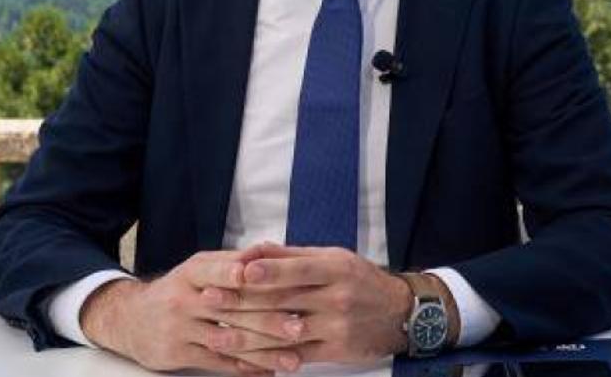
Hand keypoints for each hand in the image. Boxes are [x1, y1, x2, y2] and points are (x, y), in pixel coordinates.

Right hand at [80, 246, 302, 374]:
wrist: (131, 319)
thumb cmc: (179, 290)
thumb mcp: (199, 269)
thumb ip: (233, 261)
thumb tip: (270, 249)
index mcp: (193, 272)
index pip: (220, 272)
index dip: (245, 276)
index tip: (274, 279)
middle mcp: (184, 299)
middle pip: (231, 310)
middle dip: (269, 320)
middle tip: (300, 327)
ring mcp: (180, 329)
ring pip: (227, 341)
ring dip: (263, 351)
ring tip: (293, 358)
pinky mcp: (177, 354)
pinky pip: (217, 363)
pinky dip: (245, 369)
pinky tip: (269, 371)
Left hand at [200, 243, 414, 363]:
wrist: (400, 313)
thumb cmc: (361, 280)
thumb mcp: (333, 257)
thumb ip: (291, 256)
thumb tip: (253, 252)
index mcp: (336, 268)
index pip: (297, 269)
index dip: (266, 272)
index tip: (236, 271)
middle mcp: (337, 297)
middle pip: (284, 301)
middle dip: (243, 302)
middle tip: (210, 302)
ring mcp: (336, 327)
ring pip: (285, 333)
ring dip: (248, 337)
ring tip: (218, 337)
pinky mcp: (335, 351)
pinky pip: (296, 356)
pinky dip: (269, 359)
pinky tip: (245, 359)